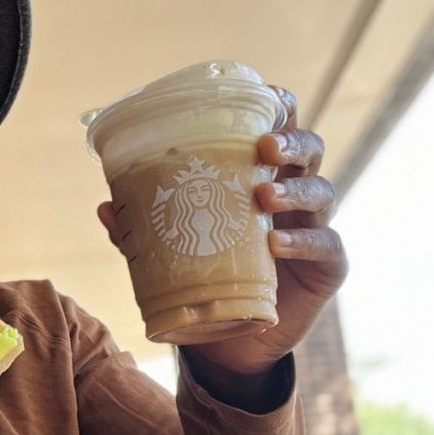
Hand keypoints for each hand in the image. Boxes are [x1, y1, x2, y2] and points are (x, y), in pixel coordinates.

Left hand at [97, 87, 347, 375]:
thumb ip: (144, 230)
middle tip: (265, 147)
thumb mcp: (172, 250)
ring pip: (322, 193)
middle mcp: (294, 196)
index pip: (279, 130)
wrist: (232, 341)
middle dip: (292, 141)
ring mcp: (314, 229)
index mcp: (261, 177)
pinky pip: (326, 246)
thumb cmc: (208, 277)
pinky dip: (304, 242)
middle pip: (311, 151)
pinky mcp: (328, 267)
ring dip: (294, 191)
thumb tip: (105, 208)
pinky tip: (276, 245)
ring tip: (263, 197)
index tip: (267, 93)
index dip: (280, 107)